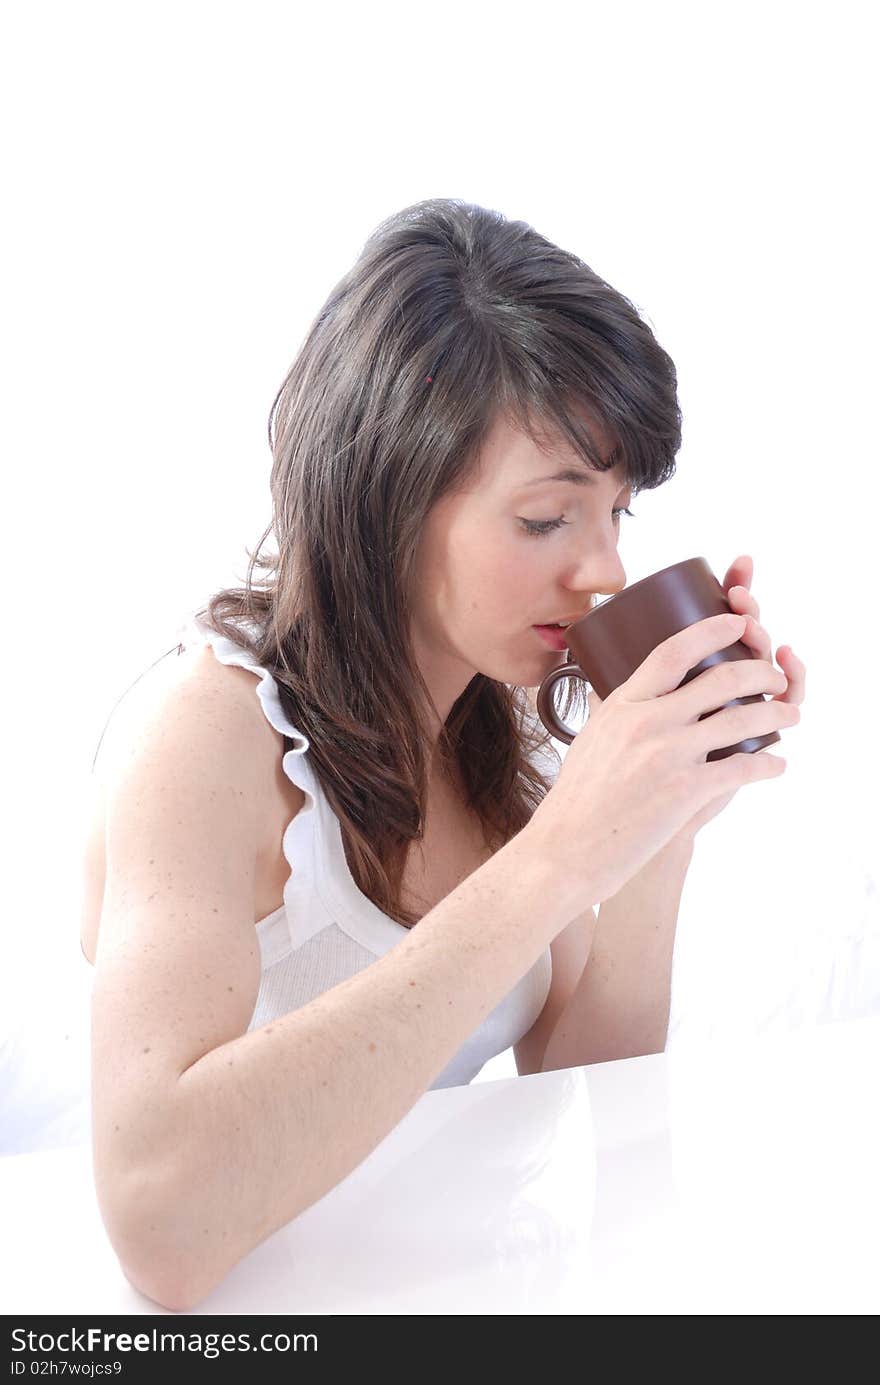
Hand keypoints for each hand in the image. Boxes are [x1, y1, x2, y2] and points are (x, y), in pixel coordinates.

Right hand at [584, 554, 806, 843]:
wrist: (567, 848)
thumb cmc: (575, 800)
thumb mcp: (589, 740)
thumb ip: (608, 713)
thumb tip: (606, 691)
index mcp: (624, 705)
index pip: (673, 652)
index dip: (712, 631)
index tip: (738, 623)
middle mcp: (648, 722)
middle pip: (720, 679)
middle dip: (760, 673)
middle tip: (776, 677)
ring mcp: (668, 755)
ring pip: (740, 721)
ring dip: (776, 714)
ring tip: (791, 715)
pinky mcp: (685, 791)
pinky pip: (742, 768)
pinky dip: (767, 765)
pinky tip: (776, 765)